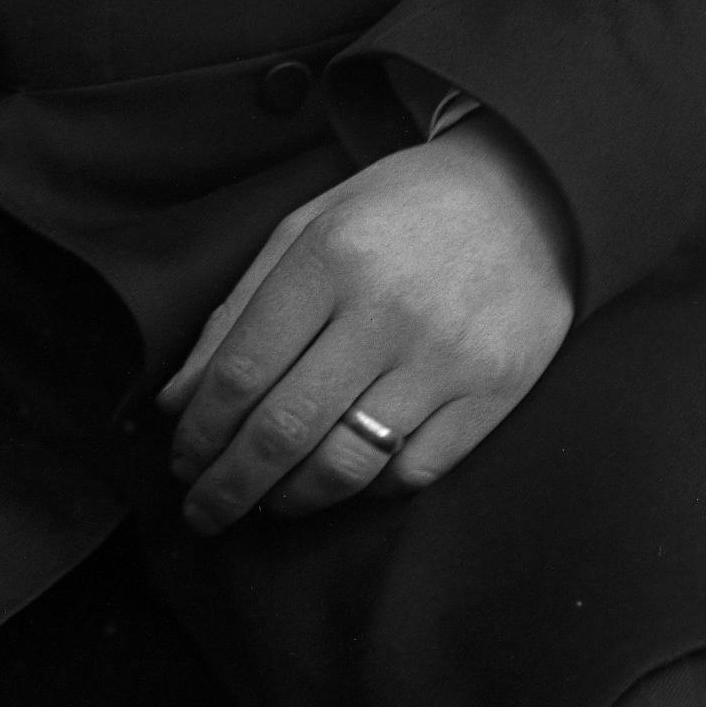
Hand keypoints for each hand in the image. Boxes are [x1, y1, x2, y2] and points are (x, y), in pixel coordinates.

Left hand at [159, 118, 576, 534]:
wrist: (528, 195)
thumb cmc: (400, 208)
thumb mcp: (308, 225)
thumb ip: (240, 309)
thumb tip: (177, 398)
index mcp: (329, 257)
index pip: (242, 370)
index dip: (200, 430)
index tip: (180, 461)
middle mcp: (385, 312)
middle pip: (285, 429)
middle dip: (230, 484)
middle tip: (202, 511)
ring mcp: (444, 359)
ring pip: (347, 465)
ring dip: (291, 500)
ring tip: (264, 505)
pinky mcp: (493, 395)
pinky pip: (414, 472)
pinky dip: (366, 493)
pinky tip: (339, 485)